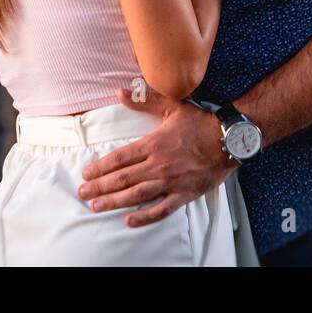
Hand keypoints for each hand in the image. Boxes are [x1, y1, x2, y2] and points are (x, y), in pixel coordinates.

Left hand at [77, 87, 236, 225]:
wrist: (229, 139)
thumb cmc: (200, 122)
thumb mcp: (171, 106)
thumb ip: (144, 100)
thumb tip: (120, 92)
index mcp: (153, 144)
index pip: (119, 158)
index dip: (100, 167)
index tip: (86, 174)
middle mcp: (158, 164)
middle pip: (122, 178)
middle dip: (99, 187)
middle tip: (83, 193)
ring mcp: (170, 181)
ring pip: (136, 195)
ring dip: (113, 202)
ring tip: (96, 207)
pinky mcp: (184, 194)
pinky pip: (161, 209)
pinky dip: (145, 216)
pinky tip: (129, 220)